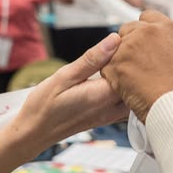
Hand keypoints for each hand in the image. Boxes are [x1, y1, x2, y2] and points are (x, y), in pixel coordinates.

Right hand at [12, 33, 127, 147]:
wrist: (34, 132)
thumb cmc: (44, 106)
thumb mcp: (64, 76)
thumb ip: (92, 59)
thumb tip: (114, 40)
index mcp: (102, 95)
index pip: (132, 70)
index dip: (132, 53)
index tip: (126, 40)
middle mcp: (111, 108)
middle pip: (137, 83)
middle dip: (134, 65)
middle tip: (125, 47)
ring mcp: (110, 115)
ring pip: (134, 93)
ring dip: (131, 77)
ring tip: (121, 61)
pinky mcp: (107, 117)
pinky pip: (126, 101)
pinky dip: (125, 89)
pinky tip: (115, 78)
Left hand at [101, 10, 172, 121]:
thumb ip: (167, 46)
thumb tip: (158, 48)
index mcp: (169, 28)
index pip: (147, 18)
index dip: (143, 32)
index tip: (144, 43)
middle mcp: (148, 32)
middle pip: (127, 31)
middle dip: (129, 46)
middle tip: (138, 67)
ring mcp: (131, 46)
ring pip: (115, 50)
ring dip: (121, 64)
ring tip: (136, 83)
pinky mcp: (117, 64)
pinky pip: (107, 68)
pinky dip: (113, 79)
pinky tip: (128, 89)